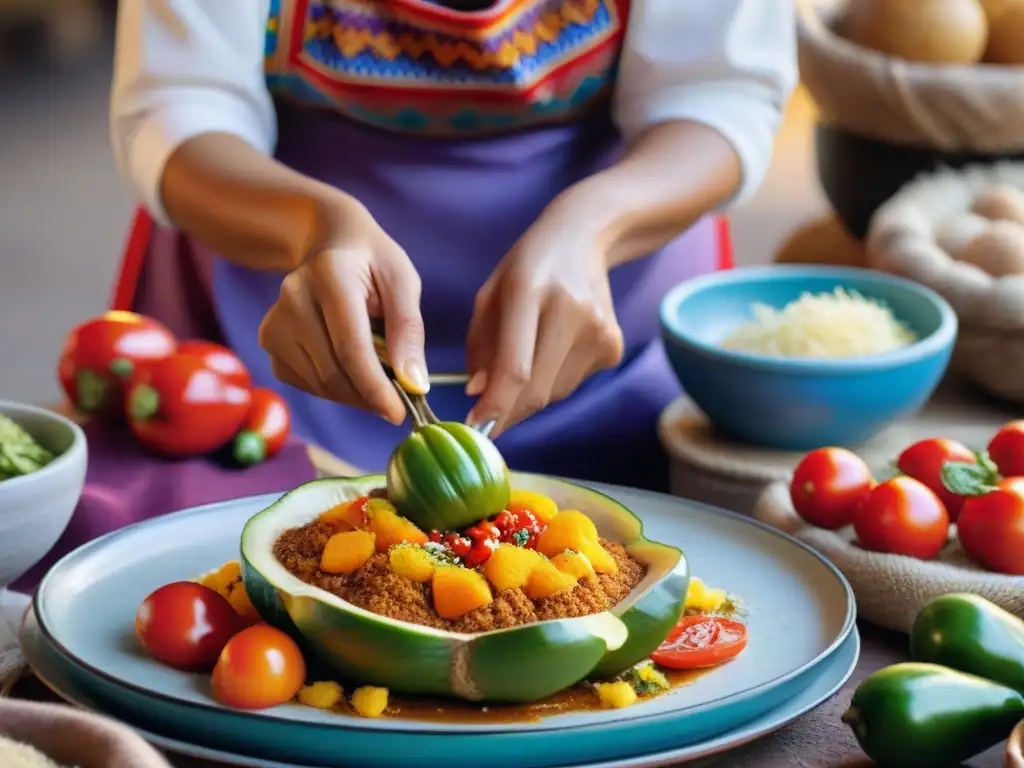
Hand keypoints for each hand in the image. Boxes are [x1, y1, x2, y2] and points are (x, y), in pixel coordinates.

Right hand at [258, 199, 425, 423]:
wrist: (330, 242)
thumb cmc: (373, 262)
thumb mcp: (403, 282)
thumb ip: (409, 330)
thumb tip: (414, 383)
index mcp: (329, 276)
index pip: (350, 347)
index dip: (376, 388)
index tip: (400, 413)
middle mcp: (293, 298)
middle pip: (333, 372)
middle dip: (370, 396)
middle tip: (400, 400)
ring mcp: (274, 321)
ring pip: (320, 384)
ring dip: (355, 394)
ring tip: (379, 375)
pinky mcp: (269, 341)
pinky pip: (306, 383)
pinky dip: (335, 388)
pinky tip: (351, 367)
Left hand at [465, 207, 623, 435]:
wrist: (584, 238)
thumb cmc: (526, 268)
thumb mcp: (489, 295)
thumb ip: (479, 347)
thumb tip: (478, 394)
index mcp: (529, 291)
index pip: (515, 367)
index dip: (495, 405)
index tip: (474, 425)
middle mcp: (570, 311)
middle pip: (537, 389)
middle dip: (507, 412)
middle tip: (487, 417)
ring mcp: (599, 330)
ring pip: (554, 393)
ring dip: (529, 395)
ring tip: (523, 363)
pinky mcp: (613, 345)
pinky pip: (572, 384)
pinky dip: (553, 382)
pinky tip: (551, 350)